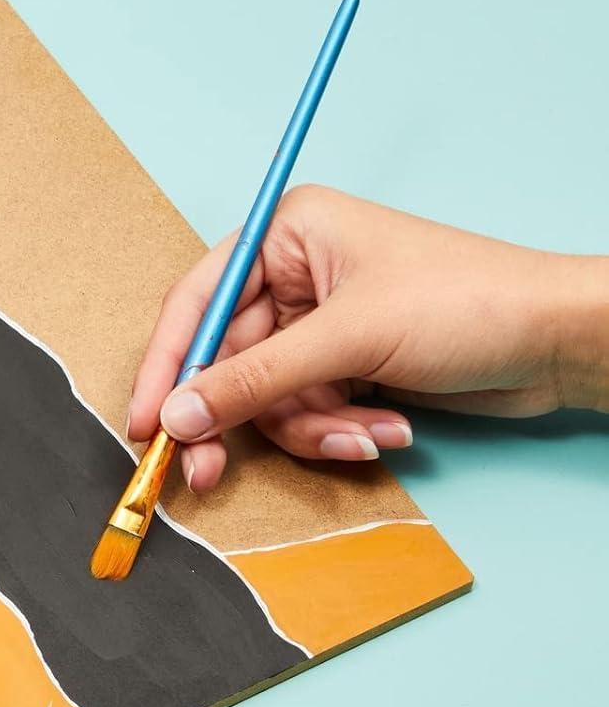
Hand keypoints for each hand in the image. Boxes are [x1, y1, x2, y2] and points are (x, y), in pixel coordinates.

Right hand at [126, 186, 608, 491]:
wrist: (560, 341)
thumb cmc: (467, 303)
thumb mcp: (348, 340)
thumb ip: (254, 380)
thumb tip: (179, 413)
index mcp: (286, 235)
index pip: (198, 303)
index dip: (167, 365)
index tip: (145, 421)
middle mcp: (295, 274)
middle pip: (228, 361)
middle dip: (238, 417)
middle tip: (205, 471)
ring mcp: (321, 323)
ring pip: (269, 397)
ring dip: (309, 428)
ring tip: (362, 433)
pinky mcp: (346, 364)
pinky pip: (307, 410)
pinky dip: (339, 428)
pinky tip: (387, 426)